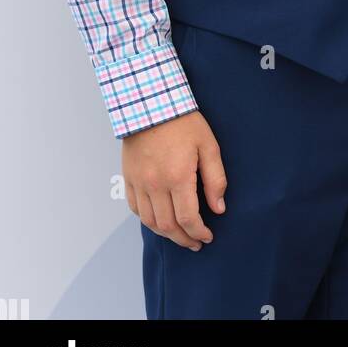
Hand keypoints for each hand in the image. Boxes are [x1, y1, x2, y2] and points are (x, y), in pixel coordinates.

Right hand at [122, 110, 226, 250]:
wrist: (151, 103)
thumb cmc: (183, 122)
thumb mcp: (208, 145)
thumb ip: (215, 179)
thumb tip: (218, 208)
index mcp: (178, 177)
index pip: (188, 219)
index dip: (199, 233)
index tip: (207, 237)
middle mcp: (156, 184)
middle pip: (168, 226)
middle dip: (184, 239)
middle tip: (195, 243)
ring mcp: (139, 182)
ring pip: (150, 222)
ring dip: (166, 234)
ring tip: (179, 236)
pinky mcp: (129, 178)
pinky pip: (135, 208)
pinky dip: (147, 220)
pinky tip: (159, 221)